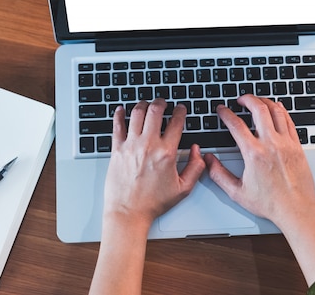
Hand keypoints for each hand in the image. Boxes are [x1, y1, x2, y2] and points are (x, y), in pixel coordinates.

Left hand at [103, 99, 205, 227]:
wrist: (128, 212)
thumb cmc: (153, 203)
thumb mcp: (183, 189)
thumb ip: (195, 168)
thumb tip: (198, 152)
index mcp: (166, 153)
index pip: (176, 123)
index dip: (180, 112)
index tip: (181, 109)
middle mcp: (148, 145)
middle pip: (155, 111)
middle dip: (161, 102)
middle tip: (163, 102)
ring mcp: (131, 146)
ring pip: (136, 114)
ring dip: (143, 105)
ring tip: (147, 105)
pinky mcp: (117, 150)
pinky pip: (117, 126)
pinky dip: (119, 114)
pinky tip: (121, 110)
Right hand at [204, 95, 314, 227]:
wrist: (296, 209)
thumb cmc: (270, 203)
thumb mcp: (237, 192)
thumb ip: (219, 174)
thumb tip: (208, 160)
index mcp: (254, 153)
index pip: (236, 125)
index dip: (226, 114)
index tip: (221, 110)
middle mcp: (271, 144)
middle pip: (259, 109)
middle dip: (247, 99)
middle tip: (240, 99)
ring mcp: (286, 143)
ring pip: (276, 111)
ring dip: (265, 101)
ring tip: (257, 100)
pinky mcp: (297, 146)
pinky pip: (289, 121)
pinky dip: (282, 110)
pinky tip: (277, 108)